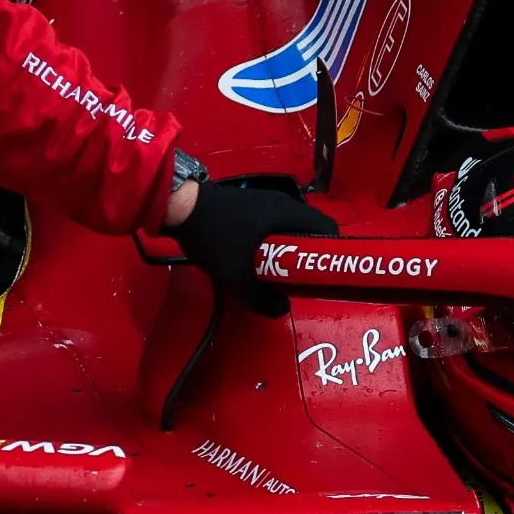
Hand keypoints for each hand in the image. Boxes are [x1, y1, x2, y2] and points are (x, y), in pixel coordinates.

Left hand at [172, 178, 338, 314]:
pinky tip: (263, 262)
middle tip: (303, 280)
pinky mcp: (252, 207)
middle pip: (310, 231)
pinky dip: (277, 245)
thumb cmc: (214, 235)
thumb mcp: (235, 273)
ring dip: (292, 252)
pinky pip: (276, 227)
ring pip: (292, 230)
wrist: (180, 209)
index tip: (326, 273)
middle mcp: (283, 204)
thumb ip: (259, 297)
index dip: (332, 251)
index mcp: (287, 213)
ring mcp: (266, 203)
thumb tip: (282, 310)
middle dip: (311, 256)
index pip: (327, 228)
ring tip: (283, 275)